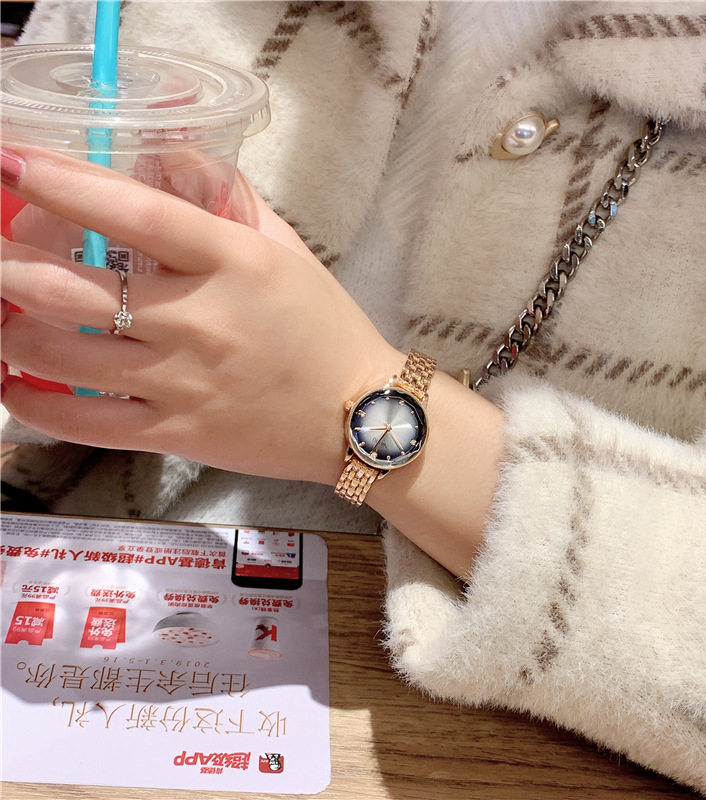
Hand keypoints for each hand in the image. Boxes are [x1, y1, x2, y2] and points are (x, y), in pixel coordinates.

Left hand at [1, 145, 401, 485]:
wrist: (361, 417)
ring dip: (11, 331)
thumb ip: (230, 199)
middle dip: (7, 266)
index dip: (62, 182)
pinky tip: (16, 386)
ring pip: (62, 356)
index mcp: (234, 263)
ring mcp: (183, 382)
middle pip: (73, 288)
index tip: (10, 161)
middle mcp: (201, 320)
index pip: (134, 212)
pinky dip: (34, 406)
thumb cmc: (326, 328)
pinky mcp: (176, 433)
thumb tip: (169, 160)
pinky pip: (84, 423)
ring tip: (4, 317)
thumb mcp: (288, 251)